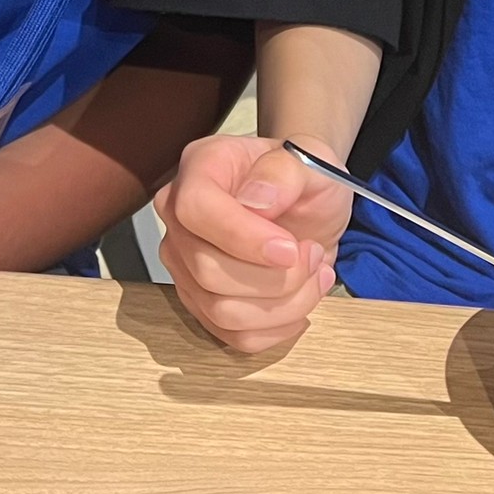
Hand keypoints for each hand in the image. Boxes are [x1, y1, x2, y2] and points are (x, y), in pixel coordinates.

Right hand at [154, 134, 351, 353]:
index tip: (290, 249)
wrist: (305, 201)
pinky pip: (233, 335)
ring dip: (283, 304)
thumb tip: (258, 201)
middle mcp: (179, 215)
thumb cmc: (303, 175)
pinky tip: (302, 297)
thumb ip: (286, 171)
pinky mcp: (201, 300)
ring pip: (221, 310)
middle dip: (275, 276)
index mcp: (201, 168)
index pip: (196, 209)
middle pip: (207, 270)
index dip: (242, 238)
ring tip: (314, 274)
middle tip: (313, 254)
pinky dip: (277, 327)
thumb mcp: (311, 158)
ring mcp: (185, 262)